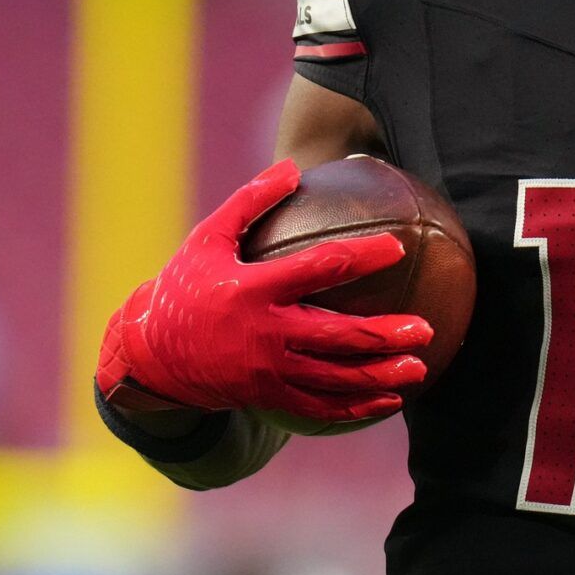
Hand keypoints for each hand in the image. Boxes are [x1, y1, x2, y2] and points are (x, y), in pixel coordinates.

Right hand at [96, 159, 432, 423]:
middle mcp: (263, 333)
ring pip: (333, 378)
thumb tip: (292, 167)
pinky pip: (319, 407)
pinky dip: (356, 407)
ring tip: (420, 367)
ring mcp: (266, 371)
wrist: (150, 356)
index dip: (360, 257)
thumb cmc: (185, 287)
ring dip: (380, 375)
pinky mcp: (266, 397)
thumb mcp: (207, 238)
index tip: (396, 248)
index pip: (318, 269)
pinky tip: (390, 400)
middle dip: (384, 334)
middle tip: (425, 329)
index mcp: (253, 289)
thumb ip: (250, 202)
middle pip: (336, 336)